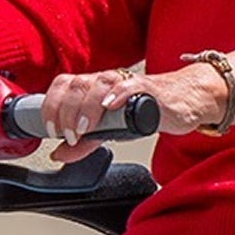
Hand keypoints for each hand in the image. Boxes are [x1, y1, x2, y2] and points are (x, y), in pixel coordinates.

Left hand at [39, 64, 226, 161]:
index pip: (63, 85)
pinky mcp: (149, 89)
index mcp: (93, 87)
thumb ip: (85, 143)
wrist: (184, 102)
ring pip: (100, 84)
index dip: (51, 105)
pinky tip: (110, 106)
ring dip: (87, 107)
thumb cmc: (146, 111)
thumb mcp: (110, 130)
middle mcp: (106, 80)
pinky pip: (131, 85)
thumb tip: (58, 153)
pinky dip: (118, 94)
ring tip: (85, 129)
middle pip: (77, 85)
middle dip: (67, 112)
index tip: (50, 128)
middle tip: (70, 134)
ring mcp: (127, 83)